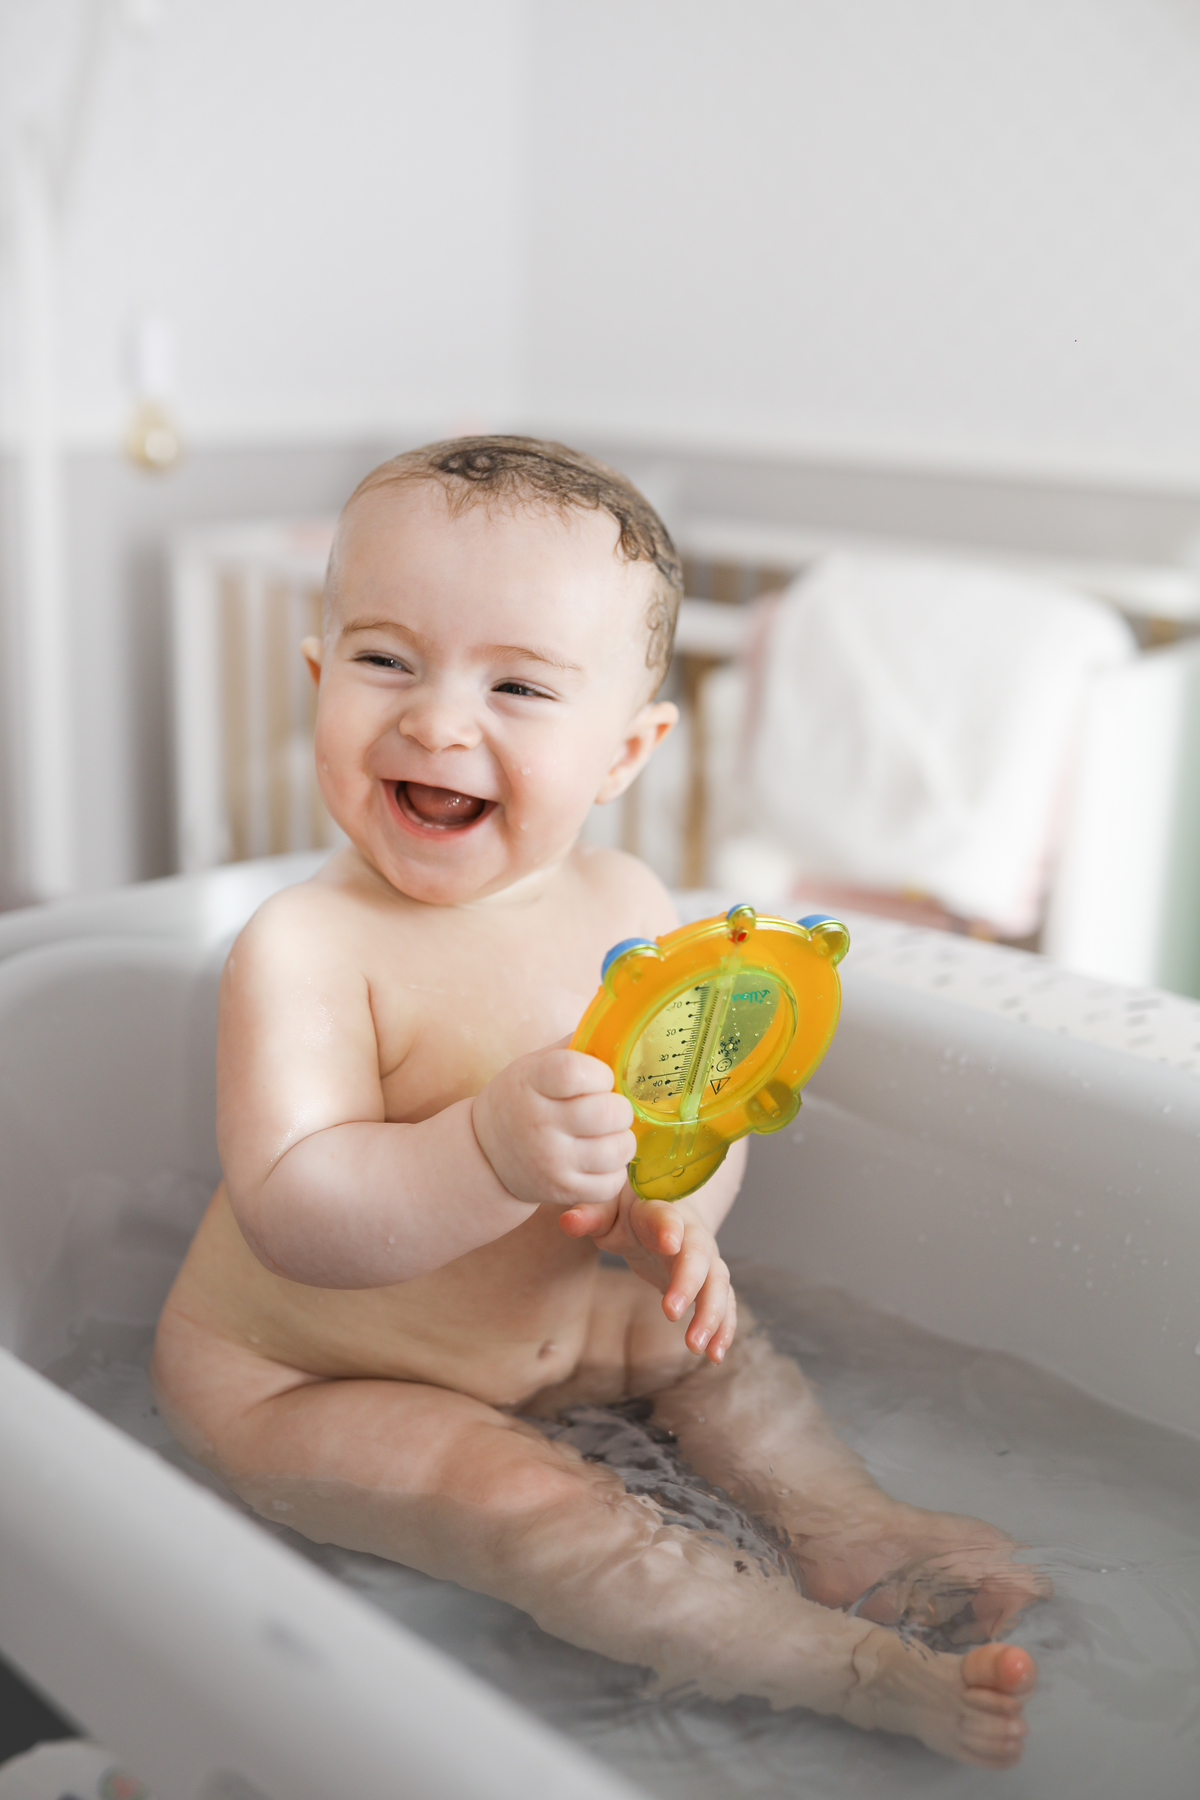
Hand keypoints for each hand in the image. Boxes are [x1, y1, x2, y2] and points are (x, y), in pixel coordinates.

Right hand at [472, 1043, 635, 1210]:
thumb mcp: (535, 1064)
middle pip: (608, 1112)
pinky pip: (613, 1182)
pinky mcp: (563, 1191)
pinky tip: (599, 1158)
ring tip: (607, 1133)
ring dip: (622, 1138)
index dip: (600, 1073)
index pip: (574, 1072)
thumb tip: (622, 1021)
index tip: (599, 1078)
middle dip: (619, 1107)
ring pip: (618, 1149)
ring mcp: (551, 1162)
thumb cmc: (523, 1099)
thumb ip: (575, 1045)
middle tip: (608, 1107)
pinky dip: (615, 1169)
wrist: (486, 1154)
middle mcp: (538, 1124)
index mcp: (530, 1083)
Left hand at [560, 1186, 736, 1364]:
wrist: (660, 1207)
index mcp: (660, 1211)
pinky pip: (724, 1302)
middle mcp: (691, 1233)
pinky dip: (724, 1326)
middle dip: (689, 1284)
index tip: (669, 1243)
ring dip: (713, 1315)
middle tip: (671, 1313)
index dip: (669, 1228)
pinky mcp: (709, 1280)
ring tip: (698, 1348)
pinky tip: (715, 1354)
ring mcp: (704, 1258)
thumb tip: (567, 1222)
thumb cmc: (628, 1209)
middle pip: (699, 1256)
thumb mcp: (606, 1207)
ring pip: (717, 1283)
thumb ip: (590, 1214)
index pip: (667, 1217)